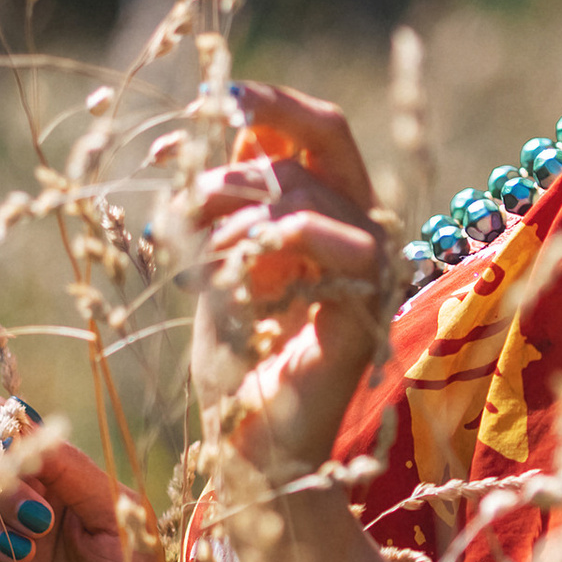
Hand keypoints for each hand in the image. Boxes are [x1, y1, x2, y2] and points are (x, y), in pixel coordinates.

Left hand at [175, 85, 387, 491]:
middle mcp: (365, 233)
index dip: (258, 108)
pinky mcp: (364, 309)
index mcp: (335, 217)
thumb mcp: (222, 264)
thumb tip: (224, 128)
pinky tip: (222, 278)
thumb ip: (231, 203)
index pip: (315, 131)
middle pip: (332, 134)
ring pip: (304, 187)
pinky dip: (258, 248)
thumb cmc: (237, 364)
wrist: (252, 453)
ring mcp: (372, 270)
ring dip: (231, 205)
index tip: (189, 120)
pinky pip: (318, 241)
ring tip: (190, 250)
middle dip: (263, 118)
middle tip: (203, 133)